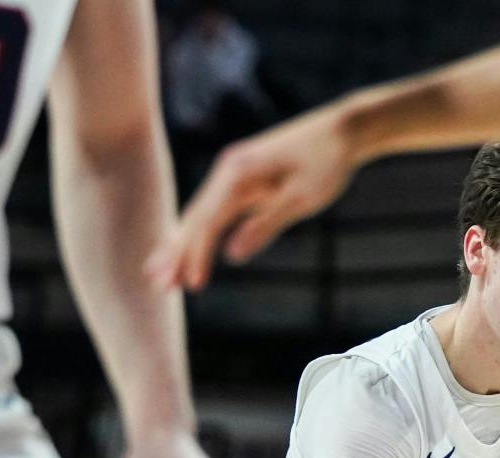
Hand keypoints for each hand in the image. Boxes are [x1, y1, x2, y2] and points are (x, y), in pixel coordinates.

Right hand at [148, 106, 359, 289]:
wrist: (342, 130)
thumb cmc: (326, 163)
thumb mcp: (301, 198)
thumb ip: (266, 224)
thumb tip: (232, 255)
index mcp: (238, 174)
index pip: (208, 221)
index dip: (197, 255)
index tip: (190, 285)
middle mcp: (228, 170)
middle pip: (195, 217)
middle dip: (175, 251)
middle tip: (157, 284)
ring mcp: (233, 172)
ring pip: (200, 213)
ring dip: (181, 243)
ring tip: (162, 274)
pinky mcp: (242, 177)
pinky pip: (214, 208)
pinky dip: (199, 230)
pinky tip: (189, 248)